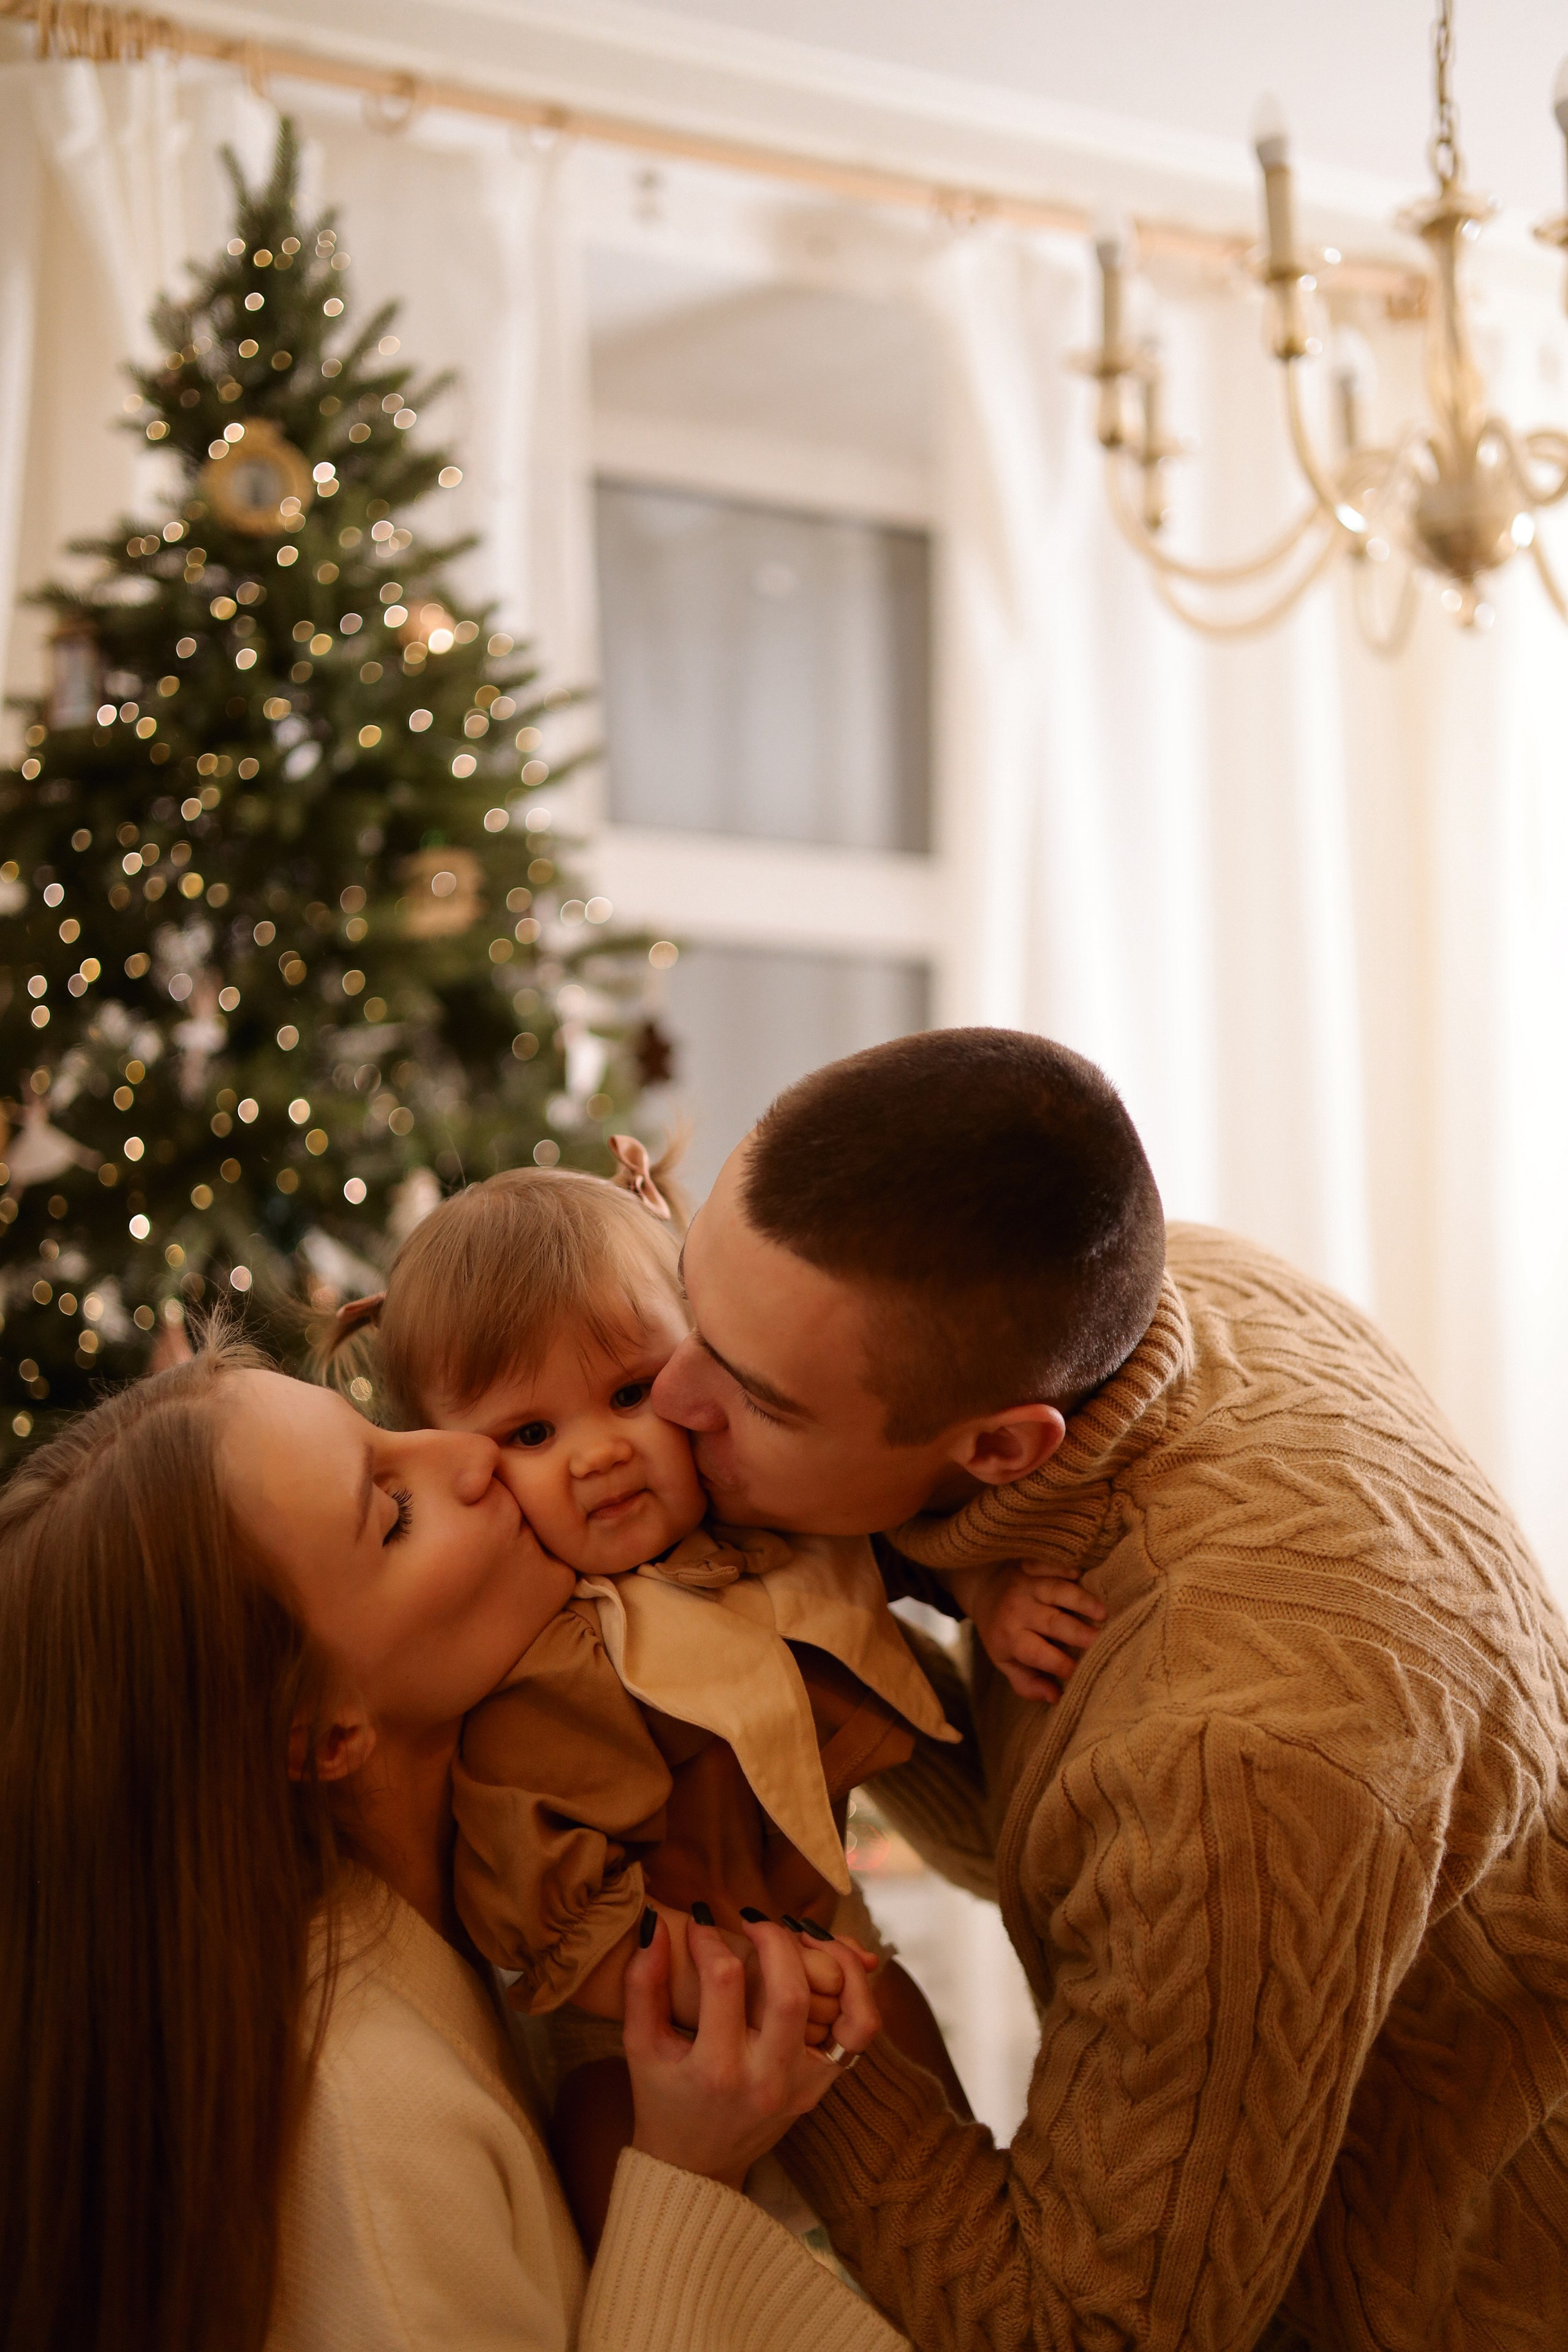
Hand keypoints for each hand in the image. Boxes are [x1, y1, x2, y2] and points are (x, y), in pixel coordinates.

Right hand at [624, 1913, 879, 2189]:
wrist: (697, 2166)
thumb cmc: (663, 2098)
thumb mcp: (640, 2047)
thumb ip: (642, 1985)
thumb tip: (654, 1925)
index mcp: (715, 2070)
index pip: (724, 1982)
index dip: (710, 1940)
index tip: (700, 1925)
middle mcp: (767, 2080)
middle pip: (790, 1992)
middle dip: (774, 1939)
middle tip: (753, 1921)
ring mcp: (804, 2085)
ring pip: (849, 2012)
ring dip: (835, 1961)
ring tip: (804, 1936)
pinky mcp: (824, 2084)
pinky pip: (860, 2030)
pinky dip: (857, 1990)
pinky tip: (828, 1966)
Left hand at [948, 1560, 1106, 1700]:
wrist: (981, 1589)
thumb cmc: (1001, 1631)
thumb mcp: (1005, 1660)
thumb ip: (1027, 1683)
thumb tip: (1057, 1698)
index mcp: (1010, 1638)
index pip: (1038, 1654)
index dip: (1062, 1665)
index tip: (1085, 1672)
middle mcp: (1017, 1610)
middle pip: (1051, 1622)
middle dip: (1078, 1633)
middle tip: (1102, 1641)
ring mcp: (1025, 1585)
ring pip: (1056, 1591)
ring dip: (1080, 1600)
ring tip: (1102, 1613)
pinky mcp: (1030, 1564)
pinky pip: (1050, 1564)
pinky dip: (1065, 1568)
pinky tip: (1083, 1574)